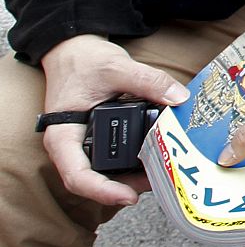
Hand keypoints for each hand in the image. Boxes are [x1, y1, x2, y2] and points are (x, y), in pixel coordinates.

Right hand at [38, 35, 189, 206]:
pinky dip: (133, 160)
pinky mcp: (98, 137)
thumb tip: (179, 97)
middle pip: (95, 179)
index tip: (128, 196)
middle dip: (127, 185)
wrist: (74, 50)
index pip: (77, 176)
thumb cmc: (84, 61)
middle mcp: (71, 146)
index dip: (102, 191)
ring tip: (164, 172)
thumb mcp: (116, 67)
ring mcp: (84, 144)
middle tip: (161, 181)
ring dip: (132, 175)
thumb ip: (148, 81)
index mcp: (64, 135)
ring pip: (106, 171)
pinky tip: (156, 155)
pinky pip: (113, 157)